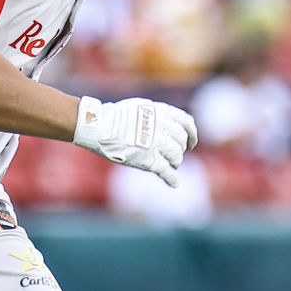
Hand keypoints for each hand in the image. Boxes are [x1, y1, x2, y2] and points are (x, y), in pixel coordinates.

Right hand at [72, 95, 198, 186]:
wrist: (98, 125)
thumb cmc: (114, 116)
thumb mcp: (140, 107)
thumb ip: (156, 115)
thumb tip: (168, 124)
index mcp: (161, 112)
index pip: (186, 122)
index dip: (192, 134)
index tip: (191, 143)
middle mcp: (162, 126)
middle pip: (181, 141)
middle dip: (179, 149)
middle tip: (174, 155)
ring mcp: (156, 144)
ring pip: (176, 156)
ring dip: (175, 162)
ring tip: (170, 165)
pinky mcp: (148, 160)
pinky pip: (166, 171)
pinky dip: (172, 179)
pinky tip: (175, 183)